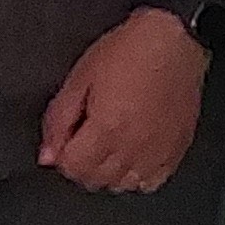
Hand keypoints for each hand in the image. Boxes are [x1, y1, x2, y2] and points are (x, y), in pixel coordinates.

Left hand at [37, 7, 211, 198]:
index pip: (71, 168)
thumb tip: (48, 154)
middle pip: (94, 180)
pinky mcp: (175, 150)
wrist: (176, 39)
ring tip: (107, 145)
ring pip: (122, 186)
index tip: (66, 138)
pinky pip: (152, 182)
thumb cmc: (132, 50)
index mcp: (106, 129)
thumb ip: (59, 120)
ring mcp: (157, 152)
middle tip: (83, 139)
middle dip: (81, 165)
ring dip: (107, 173)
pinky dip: (138, 177)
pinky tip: (132, 156)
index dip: (62, 153)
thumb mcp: (81, 76)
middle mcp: (132, 147)